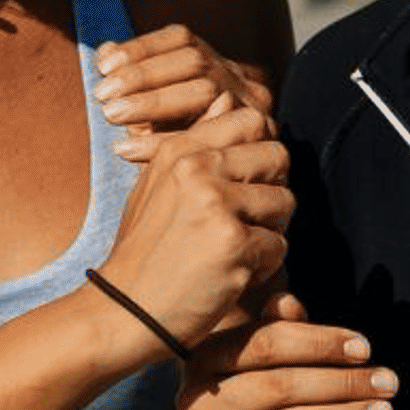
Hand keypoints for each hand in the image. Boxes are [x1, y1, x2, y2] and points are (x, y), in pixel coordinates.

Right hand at [94, 97, 292, 351]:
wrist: (125, 311)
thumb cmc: (145, 253)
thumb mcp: (158, 187)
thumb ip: (196, 144)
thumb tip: (228, 99)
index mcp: (179, 149)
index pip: (250, 119)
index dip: (259, 154)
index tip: (244, 186)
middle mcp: (197, 168)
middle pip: (278, 156)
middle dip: (271, 191)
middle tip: (245, 223)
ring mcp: (216, 203)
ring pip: (285, 202)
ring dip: (270, 232)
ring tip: (233, 250)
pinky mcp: (234, 243)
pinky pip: (280, 246)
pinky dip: (264, 267)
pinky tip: (231, 275)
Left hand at [98, 25, 276, 157]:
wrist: (224, 213)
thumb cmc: (177, 158)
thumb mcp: (154, 117)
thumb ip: (133, 83)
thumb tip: (105, 50)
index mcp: (218, 66)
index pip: (182, 39)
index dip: (142, 48)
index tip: (103, 66)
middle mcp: (242, 81)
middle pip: (195, 62)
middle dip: (144, 76)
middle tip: (104, 96)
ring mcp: (255, 108)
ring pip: (205, 90)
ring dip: (152, 101)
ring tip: (113, 116)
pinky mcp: (260, 140)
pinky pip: (208, 134)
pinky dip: (161, 140)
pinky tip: (127, 149)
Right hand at [182, 293, 390, 409]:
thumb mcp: (273, 368)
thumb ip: (281, 334)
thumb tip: (288, 301)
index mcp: (205, 360)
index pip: (266, 342)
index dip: (320, 342)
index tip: (365, 349)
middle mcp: (197, 401)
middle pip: (279, 385)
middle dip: (341, 383)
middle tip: (388, 383)